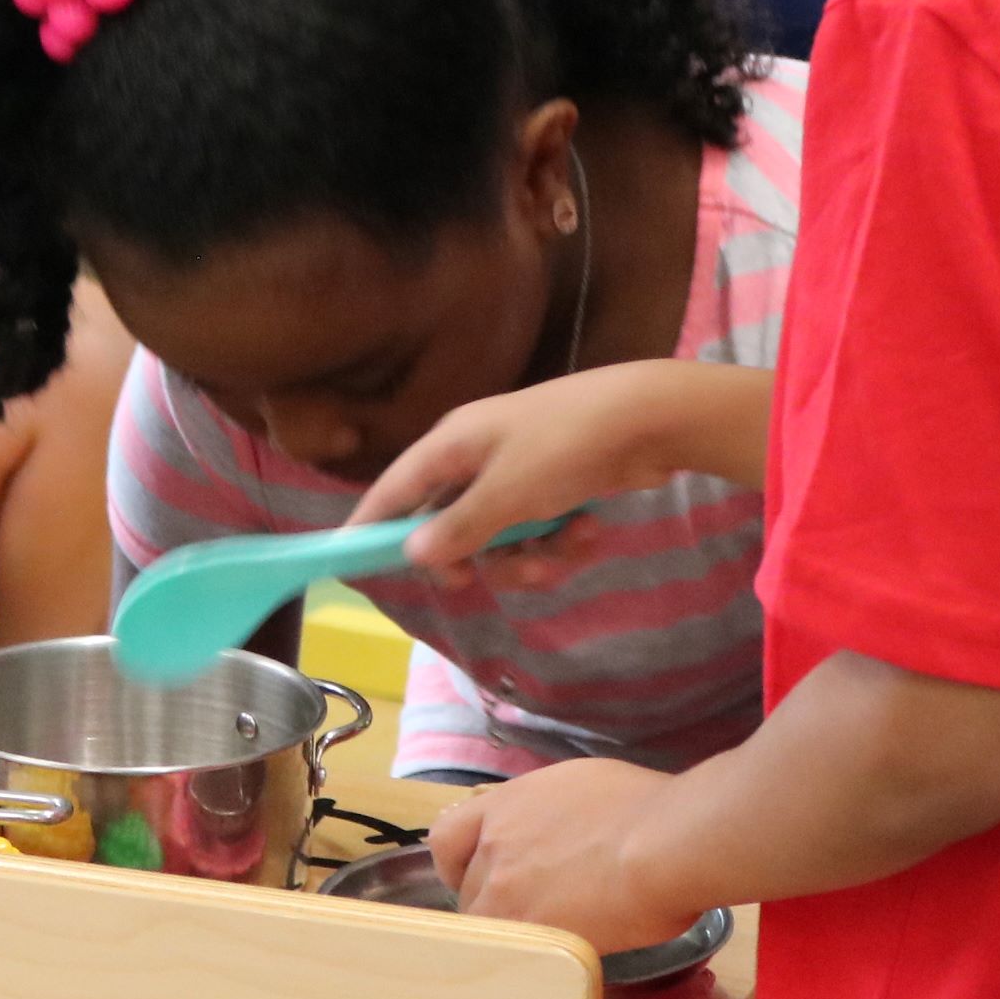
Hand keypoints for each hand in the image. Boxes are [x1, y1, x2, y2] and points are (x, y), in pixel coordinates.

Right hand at [344, 362, 692, 579]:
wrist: (651, 419)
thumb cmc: (567, 446)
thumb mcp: (509, 493)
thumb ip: (460, 527)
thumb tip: (414, 553)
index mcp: (451, 445)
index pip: (393, 490)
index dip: (369, 526)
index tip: (348, 562)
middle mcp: (476, 457)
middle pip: (449, 526)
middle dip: (475, 559)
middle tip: (482, 579)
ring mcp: (516, 473)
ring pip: (497, 540)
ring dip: (528, 558)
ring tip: (565, 551)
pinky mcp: (554, 488)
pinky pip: (536, 533)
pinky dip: (559, 543)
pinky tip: (590, 534)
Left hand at [421, 759, 695, 956]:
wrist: (663, 844)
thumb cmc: (643, 806)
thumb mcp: (580, 786)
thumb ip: (549, 813)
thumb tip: (559, 830)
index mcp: (504, 805)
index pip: (447, 839)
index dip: (461, 864)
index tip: (482, 877)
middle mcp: (494, 846)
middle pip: (469, 890)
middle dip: (494, 904)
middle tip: (535, 915)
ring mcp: (507, 892)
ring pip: (485, 930)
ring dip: (511, 938)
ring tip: (549, 945)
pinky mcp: (529, 934)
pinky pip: (512, 957)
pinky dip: (527, 964)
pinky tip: (554, 967)